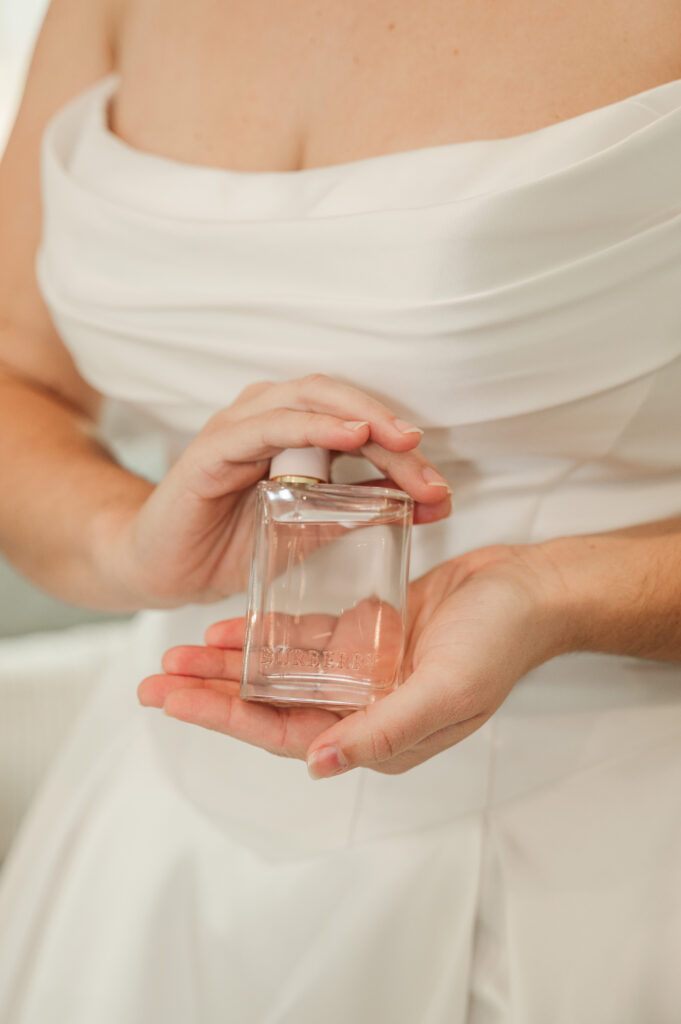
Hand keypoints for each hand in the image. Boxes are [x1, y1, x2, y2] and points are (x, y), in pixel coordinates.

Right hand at [101, 374, 451, 606]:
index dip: (399, 448)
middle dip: (386, 424)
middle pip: (336, 399)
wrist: (164, 571)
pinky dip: (309, 425)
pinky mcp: (211, 450)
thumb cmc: (234, 544)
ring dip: (357, 416)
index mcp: (291, 431)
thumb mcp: (314, 527)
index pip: (354, 419)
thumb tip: (434, 501)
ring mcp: (237, 428)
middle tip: (423, 455)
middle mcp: (266, 418)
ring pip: (305, 399)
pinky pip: (265, 426)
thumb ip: (364, 508)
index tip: (438, 487)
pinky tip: (346, 436)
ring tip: (398, 440)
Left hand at [138, 543, 571, 776]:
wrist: (533, 591)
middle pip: (271, 705)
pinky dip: (269, 634)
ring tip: (178, 651)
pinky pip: (308, 639)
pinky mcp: (371, 633)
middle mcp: (365, 708)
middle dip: (211, 693)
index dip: (223, 717)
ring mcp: (365, 670)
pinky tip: (233, 625)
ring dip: (232, 663)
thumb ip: (385, 730)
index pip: (283, 733)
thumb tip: (318, 765)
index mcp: (379, 735)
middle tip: (153, 680)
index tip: (170, 698)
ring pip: (282, 672)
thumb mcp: (445, 690)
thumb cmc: (499, 641)